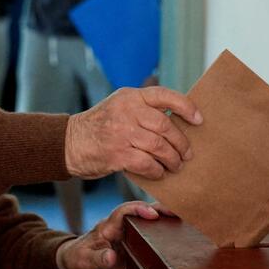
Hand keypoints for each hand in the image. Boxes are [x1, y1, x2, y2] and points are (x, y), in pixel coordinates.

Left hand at [55, 201, 175, 268]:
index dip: (138, 210)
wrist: (77, 261)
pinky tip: (176, 228)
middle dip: (157, 208)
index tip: (153, 215)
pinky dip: (161, 226)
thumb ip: (98, 259)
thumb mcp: (85, 262)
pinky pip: (148, 230)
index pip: (123, 212)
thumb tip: (112, 257)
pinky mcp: (132, 240)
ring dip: (162, 215)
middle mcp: (119, 225)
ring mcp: (127, 232)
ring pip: (145, 218)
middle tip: (176, 211)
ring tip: (182, 217)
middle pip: (139, 209)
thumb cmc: (80, 260)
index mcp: (107, 227)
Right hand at [64, 86, 201, 180]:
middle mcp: (126, 111)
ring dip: (172, 160)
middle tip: (186, 154)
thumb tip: (178, 123)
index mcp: (130, 96)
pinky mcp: (116, 154)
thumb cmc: (100, 127)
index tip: (198, 120)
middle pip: (166, 126)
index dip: (186, 107)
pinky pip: (147, 164)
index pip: (164, 95)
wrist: (69, 143)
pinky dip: (157, 171)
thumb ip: (143, 110)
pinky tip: (158, 173)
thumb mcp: (119, 107)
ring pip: (159, 147)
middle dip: (181, 143)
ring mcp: (121, 132)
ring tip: (175, 165)